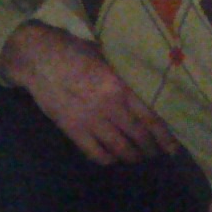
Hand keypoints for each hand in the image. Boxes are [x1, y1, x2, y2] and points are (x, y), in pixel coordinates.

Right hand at [0, 22, 177, 164]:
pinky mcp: (72, 130)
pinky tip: (112, 159)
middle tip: (156, 155)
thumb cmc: (73, 51)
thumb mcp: (105, 58)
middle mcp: (109, 106)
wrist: (38, 58)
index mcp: (120, 86)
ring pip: (119, 148)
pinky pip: (95, 153)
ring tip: (137, 159)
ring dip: (132, 157)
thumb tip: (143, 87)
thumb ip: (123, 76)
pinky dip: (108, 159)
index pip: (150, 117)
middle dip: (150, 149)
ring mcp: (90, 120)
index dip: (164, 137)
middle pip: (138, 136)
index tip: (173, 149)